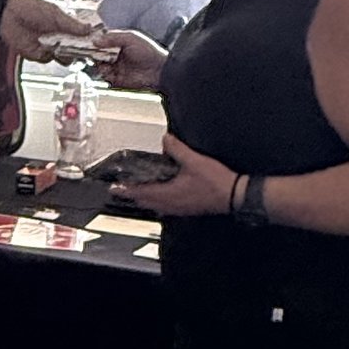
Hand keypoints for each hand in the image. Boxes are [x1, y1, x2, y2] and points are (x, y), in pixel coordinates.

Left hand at [0, 0, 92, 63]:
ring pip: (66, 57)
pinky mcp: (38, 55)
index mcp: (67, 25)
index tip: (99, 41)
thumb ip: (71, 23)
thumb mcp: (54, 13)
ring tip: (68, 48)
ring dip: (67, 55)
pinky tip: (49, 46)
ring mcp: (50, 47)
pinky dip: (50, 54)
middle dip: (83, 51)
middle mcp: (61, 37)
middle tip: (88, 50)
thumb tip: (89, 29)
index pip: (84, 35)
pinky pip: (49, 59)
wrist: (7, 14)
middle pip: (78, 49)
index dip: (92, 39)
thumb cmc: (30, 8)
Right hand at [90, 26, 166, 91]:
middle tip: (85, 51)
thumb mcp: (131, 38)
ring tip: (95, 60)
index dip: (94, 42)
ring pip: (99, 66)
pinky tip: (103, 68)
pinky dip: (101, 74)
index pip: (102, 42)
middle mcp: (116, 56)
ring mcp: (116, 68)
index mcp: (119, 44)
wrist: (160, 71)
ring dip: (95, 63)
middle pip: (98, 54)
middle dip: (91, 53)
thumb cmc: (149, 52)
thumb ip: (112, 37)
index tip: (85, 40)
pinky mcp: (117, 80)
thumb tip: (95, 40)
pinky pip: (104, 77)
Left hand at [117, 137, 238, 218]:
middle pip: (145, 202)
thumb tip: (165, 140)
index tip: (115, 188)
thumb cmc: (215, 182)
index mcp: (169, 194)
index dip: (127, 190)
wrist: (233, 196)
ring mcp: (179, 209)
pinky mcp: (187, 209)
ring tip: (138, 192)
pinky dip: (158, 201)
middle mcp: (171, 204)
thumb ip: (177, 150)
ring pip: (155, 206)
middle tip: (123, 190)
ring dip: (145, 199)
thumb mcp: (194, 161)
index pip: (141, 192)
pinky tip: (162, 196)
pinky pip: (166, 207)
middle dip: (133, 196)